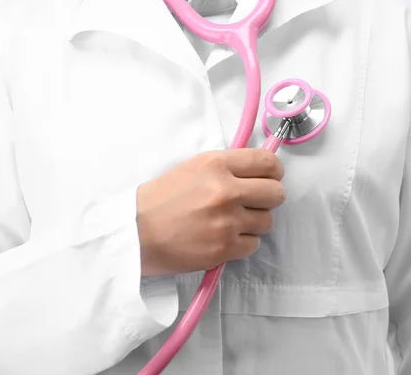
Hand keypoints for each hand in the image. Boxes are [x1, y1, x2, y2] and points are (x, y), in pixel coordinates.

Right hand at [136, 149, 285, 276]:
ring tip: (231, 223)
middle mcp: (226, 191)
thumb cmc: (161, 198)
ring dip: (254, 223)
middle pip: (276, 193)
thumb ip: (228, 167)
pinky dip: (242, 243)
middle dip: (268, 198)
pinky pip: (254, 245)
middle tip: (252, 203)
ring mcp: (227, 222)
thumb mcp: (194, 168)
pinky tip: (224, 238)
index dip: (274, 171)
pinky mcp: (224, 249)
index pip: (268, 162)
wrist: (135, 232)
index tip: (270, 178)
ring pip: (267, 221)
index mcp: (217, 165)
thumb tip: (261, 171)